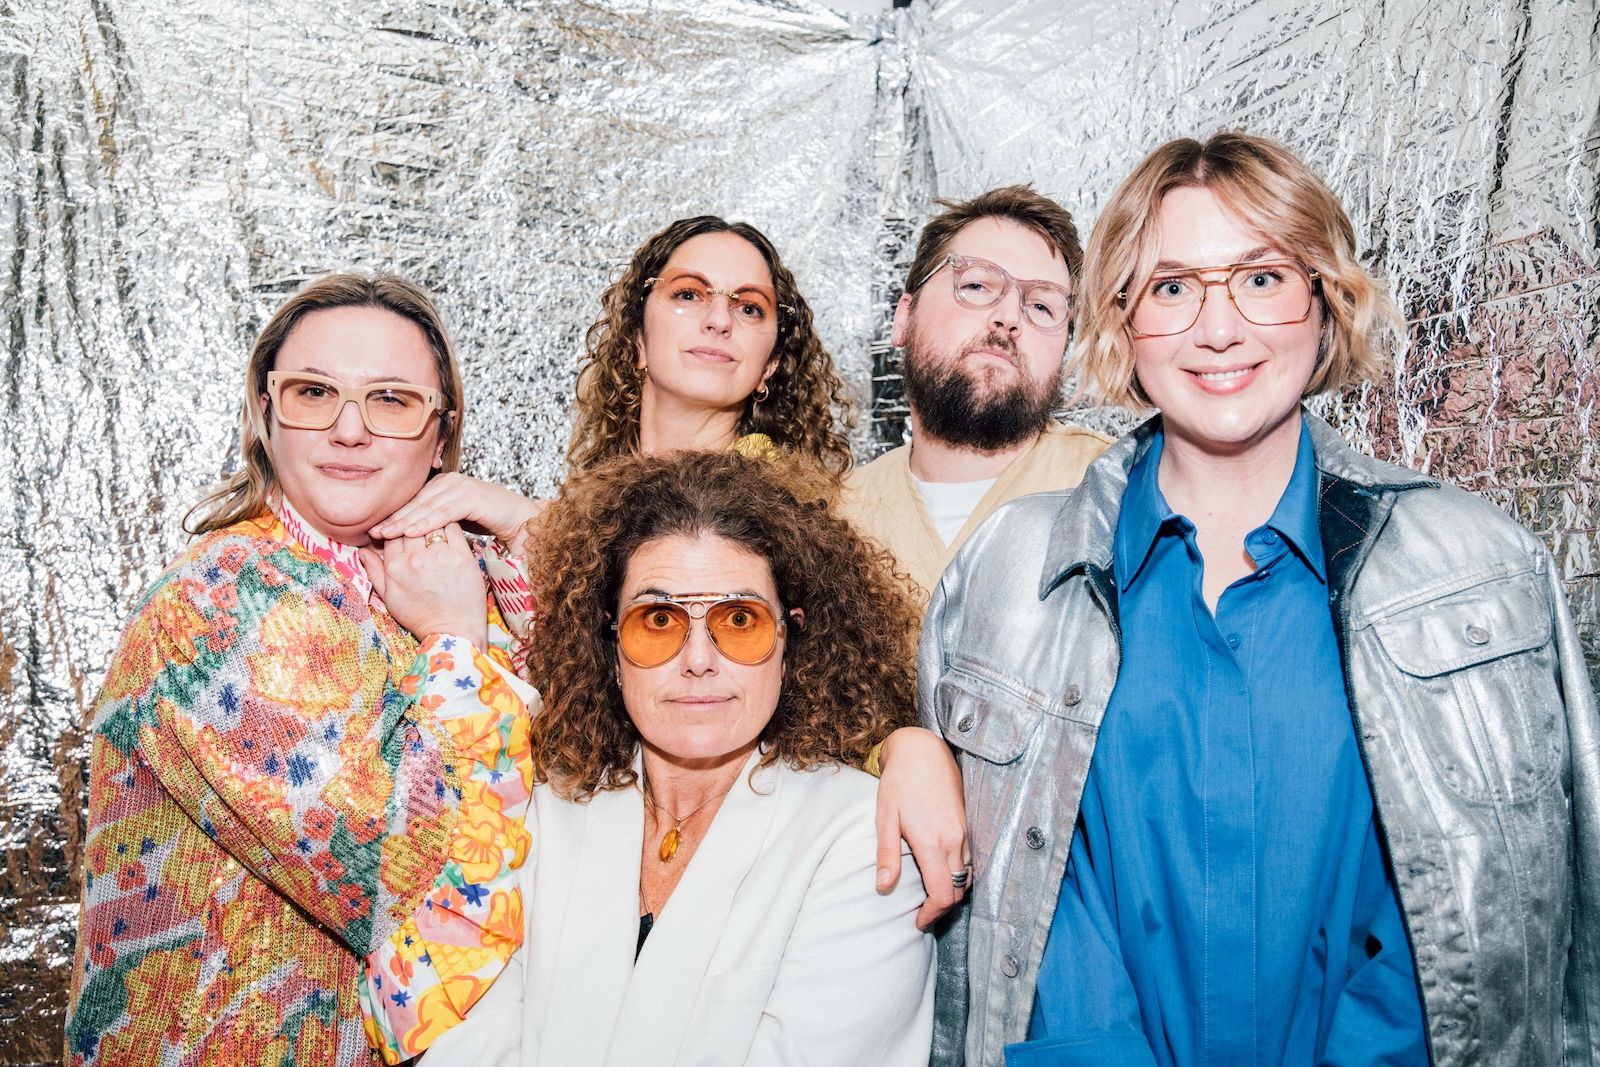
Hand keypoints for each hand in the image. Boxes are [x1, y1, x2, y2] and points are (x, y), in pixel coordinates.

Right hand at [358, 522, 486, 649]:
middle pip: (411, 525)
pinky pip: (454, 528)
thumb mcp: (389, 597)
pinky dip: (450, 524)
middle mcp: (415, 559)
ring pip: (432, 523)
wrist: (452, 631)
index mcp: (395, 567)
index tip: (405, 527)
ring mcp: (439, 557)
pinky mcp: (462, 556)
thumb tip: (361, 550)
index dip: (398, 527)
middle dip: (414, 522)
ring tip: (435, 522)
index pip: (393, 532)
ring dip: (432, 521)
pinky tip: (450, 526)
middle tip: (420, 522)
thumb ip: (374, 571)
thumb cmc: (420, 617)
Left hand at [369, 473, 545, 554]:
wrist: (520, 521)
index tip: (374, 531)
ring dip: (405, 521)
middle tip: (373, 533)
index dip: (394, 516)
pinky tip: (411, 532)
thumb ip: (435, 523)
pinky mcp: (472, 496)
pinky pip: (444, 511)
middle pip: (416, 502)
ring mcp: (461, 486)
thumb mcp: (455, 523)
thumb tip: (409, 534)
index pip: (413, 501)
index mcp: (442, 485)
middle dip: (394, 518)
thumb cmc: (489, 523)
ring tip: (386, 534)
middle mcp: (449, 481)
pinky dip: (427, 522)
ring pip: (427, 505)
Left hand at [874, 725, 967, 929]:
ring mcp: (964, 832)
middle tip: (922, 915)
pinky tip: (941, 873)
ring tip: (930, 897)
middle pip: (957, 891)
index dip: (931, 914)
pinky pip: (969, 860)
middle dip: (941, 908)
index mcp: (933, 843)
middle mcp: (954, 841)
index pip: (942, 894)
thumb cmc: (899, 783)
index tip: (917, 921)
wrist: (922, 751)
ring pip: (966, 877)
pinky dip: (959, 875)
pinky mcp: (967, 825)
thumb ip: (886, 854)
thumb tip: (883, 886)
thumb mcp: (886, 817)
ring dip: (951, 892)